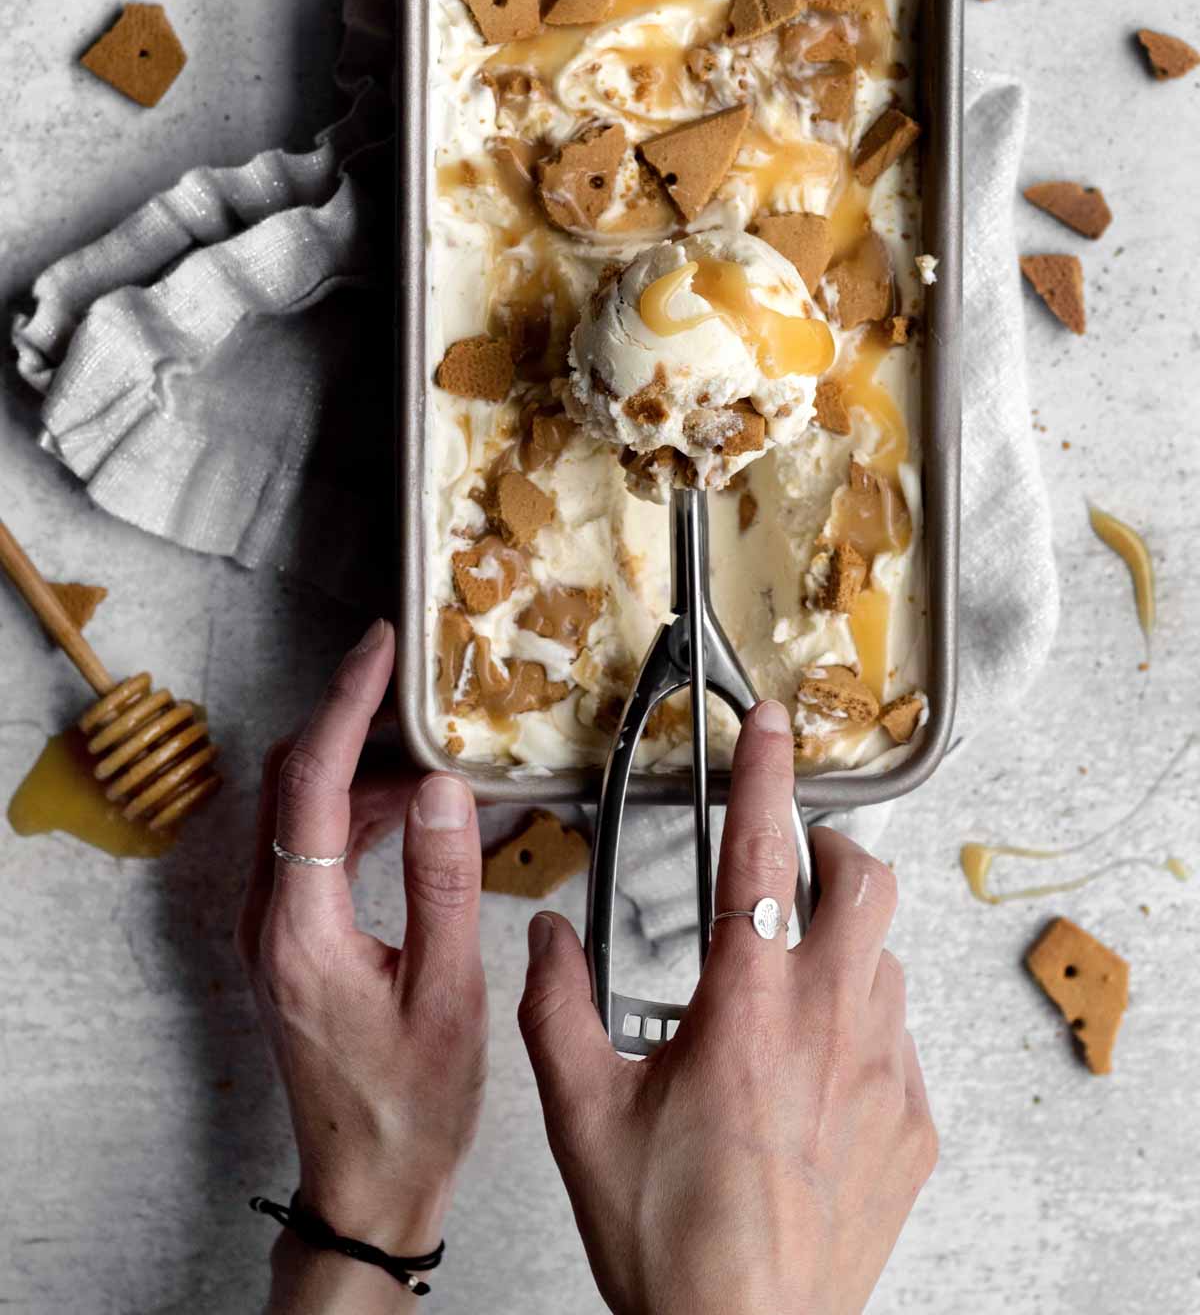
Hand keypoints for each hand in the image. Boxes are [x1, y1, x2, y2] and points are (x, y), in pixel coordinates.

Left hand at [237, 618, 485, 1311]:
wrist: (369, 1185)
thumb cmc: (413, 1105)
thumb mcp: (450, 993)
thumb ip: (445, 882)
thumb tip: (446, 785)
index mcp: (303, 927)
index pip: (313, 782)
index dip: (348, 704)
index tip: (382, 648)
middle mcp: (271, 919)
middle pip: (295, 782)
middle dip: (352, 721)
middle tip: (413, 682)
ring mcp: (274, 931)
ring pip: (303, 811)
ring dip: (364, 771)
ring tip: (437, 752)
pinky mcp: (291, 942)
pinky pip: (315, 847)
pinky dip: (362, 813)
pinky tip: (420, 815)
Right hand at [519, 699, 936, 1314]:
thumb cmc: (669, 1241)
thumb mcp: (582, 1116)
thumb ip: (556, 1010)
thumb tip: (547, 938)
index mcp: (747, 1006)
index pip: (761, 854)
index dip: (768, 774)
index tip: (774, 725)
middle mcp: (828, 1025)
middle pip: (866, 882)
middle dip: (832, 847)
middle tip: (792, 859)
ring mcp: (883, 1076)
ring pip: (885, 959)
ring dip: (843, 943)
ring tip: (789, 976)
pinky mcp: (911, 1128)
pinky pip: (898, 1041)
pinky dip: (861, 1025)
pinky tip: (814, 1071)